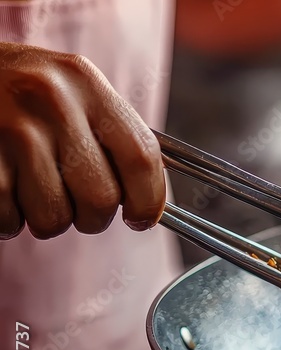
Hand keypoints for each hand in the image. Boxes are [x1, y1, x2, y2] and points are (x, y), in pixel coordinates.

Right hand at [0, 43, 163, 239]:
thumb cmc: (22, 91)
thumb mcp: (72, 90)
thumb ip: (112, 133)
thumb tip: (150, 197)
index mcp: (86, 83)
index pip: (141, 156)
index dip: (148, 200)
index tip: (141, 217)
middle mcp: (51, 101)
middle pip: (101, 197)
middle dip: (94, 217)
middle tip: (80, 207)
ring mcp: (11, 130)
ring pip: (55, 216)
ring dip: (49, 219)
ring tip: (36, 191)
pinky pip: (10, 219)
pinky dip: (10, 219)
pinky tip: (8, 189)